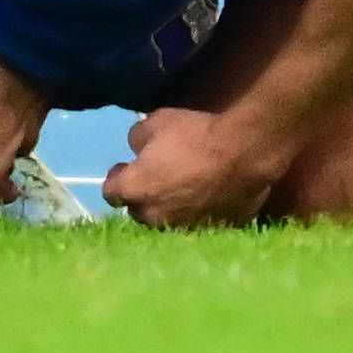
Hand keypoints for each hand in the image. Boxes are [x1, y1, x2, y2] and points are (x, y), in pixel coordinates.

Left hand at [102, 107, 283, 229]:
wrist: (241, 155)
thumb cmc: (194, 135)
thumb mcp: (157, 122)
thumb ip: (137, 137)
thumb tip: (136, 147)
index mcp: (135, 190)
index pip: (110, 193)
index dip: (116, 179)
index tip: (127, 167)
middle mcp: (153, 217)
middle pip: (137, 210)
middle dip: (142, 195)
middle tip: (156, 176)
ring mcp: (182, 227)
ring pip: (166, 221)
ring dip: (168, 207)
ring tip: (182, 188)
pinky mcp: (210, 231)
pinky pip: (196, 223)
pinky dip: (196, 212)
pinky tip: (206, 196)